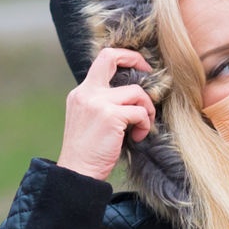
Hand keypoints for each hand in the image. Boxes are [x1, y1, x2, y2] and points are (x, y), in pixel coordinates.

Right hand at [57, 47, 155, 179]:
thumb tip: (133, 95)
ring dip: (147, 109)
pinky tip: (137, 136)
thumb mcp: (90, 119)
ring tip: (142, 126)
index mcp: (81, 92)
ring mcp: (97, 102)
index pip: (101, 59)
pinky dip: (145, 124)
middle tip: (150, 73)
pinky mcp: (110, 116)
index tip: (141, 68)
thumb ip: (104, 103)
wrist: (77, 172)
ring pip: (136, 92)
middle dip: (136, 59)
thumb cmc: (89, 151)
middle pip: (112, 57)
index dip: (124, 56)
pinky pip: (140, 112)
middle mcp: (86, 92)